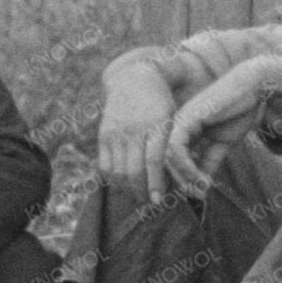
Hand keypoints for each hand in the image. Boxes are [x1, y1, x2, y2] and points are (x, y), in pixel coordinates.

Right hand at [96, 57, 179, 196]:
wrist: (133, 79)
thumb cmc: (161, 104)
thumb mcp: (173, 119)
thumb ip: (172, 146)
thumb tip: (178, 179)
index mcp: (156, 124)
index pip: (154, 161)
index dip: (156, 184)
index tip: (160, 200)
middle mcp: (133, 129)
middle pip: (134, 171)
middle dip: (142, 192)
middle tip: (151, 203)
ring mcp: (116, 132)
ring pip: (118, 172)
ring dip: (128, 189)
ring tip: (139, 196)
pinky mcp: (103, 135)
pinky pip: (104, 166)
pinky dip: (113, 180)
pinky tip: (124, 185)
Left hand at [163, 62, 271, 193]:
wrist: (251, 89)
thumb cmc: (238, 111)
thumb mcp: (221, 143)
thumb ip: (209, 162)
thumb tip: (201, 187)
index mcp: (182, 130)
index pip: (169, 160)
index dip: (174, 180)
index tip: (190, 198)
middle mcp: (176, 125)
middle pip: (164, 161)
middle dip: (176, 183)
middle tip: (196, 198)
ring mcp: (179, 121)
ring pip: (167, 157)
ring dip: (183, 178)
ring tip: (201, 191)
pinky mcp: (186, 119)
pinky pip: (176, 149)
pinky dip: (186, 167)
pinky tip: (202, 179)